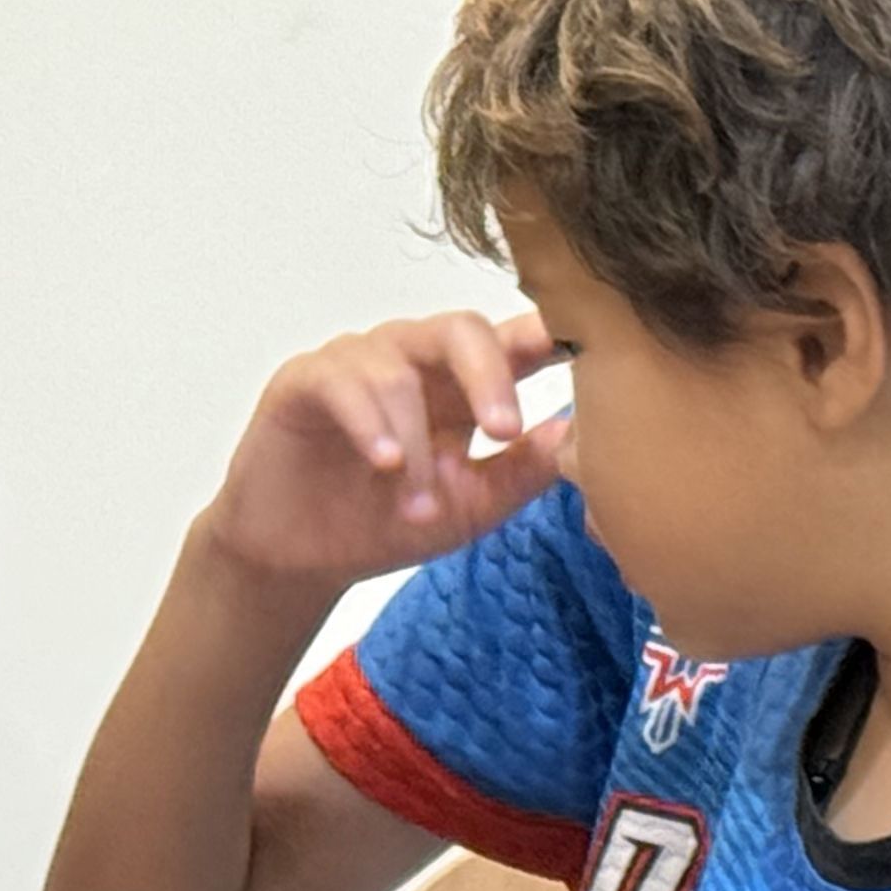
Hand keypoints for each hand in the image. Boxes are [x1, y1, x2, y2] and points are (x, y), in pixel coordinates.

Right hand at [196, 312, 566, 592]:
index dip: (550, 334)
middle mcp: (411, 359)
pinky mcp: (303, 381)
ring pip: (399, 374)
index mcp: (461, 383)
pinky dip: (369, 424)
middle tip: (504, 431)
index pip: (513, 340)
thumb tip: (581, 432)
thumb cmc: (385, 523)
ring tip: (418, 507)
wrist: (298, 559)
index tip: (592, 349)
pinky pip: (341, 384)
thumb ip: (523, 472)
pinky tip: (385, 464)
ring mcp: (355, 364)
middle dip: (489, 376)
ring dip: (416, 446)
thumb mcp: (471, 508)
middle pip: (461, 330)